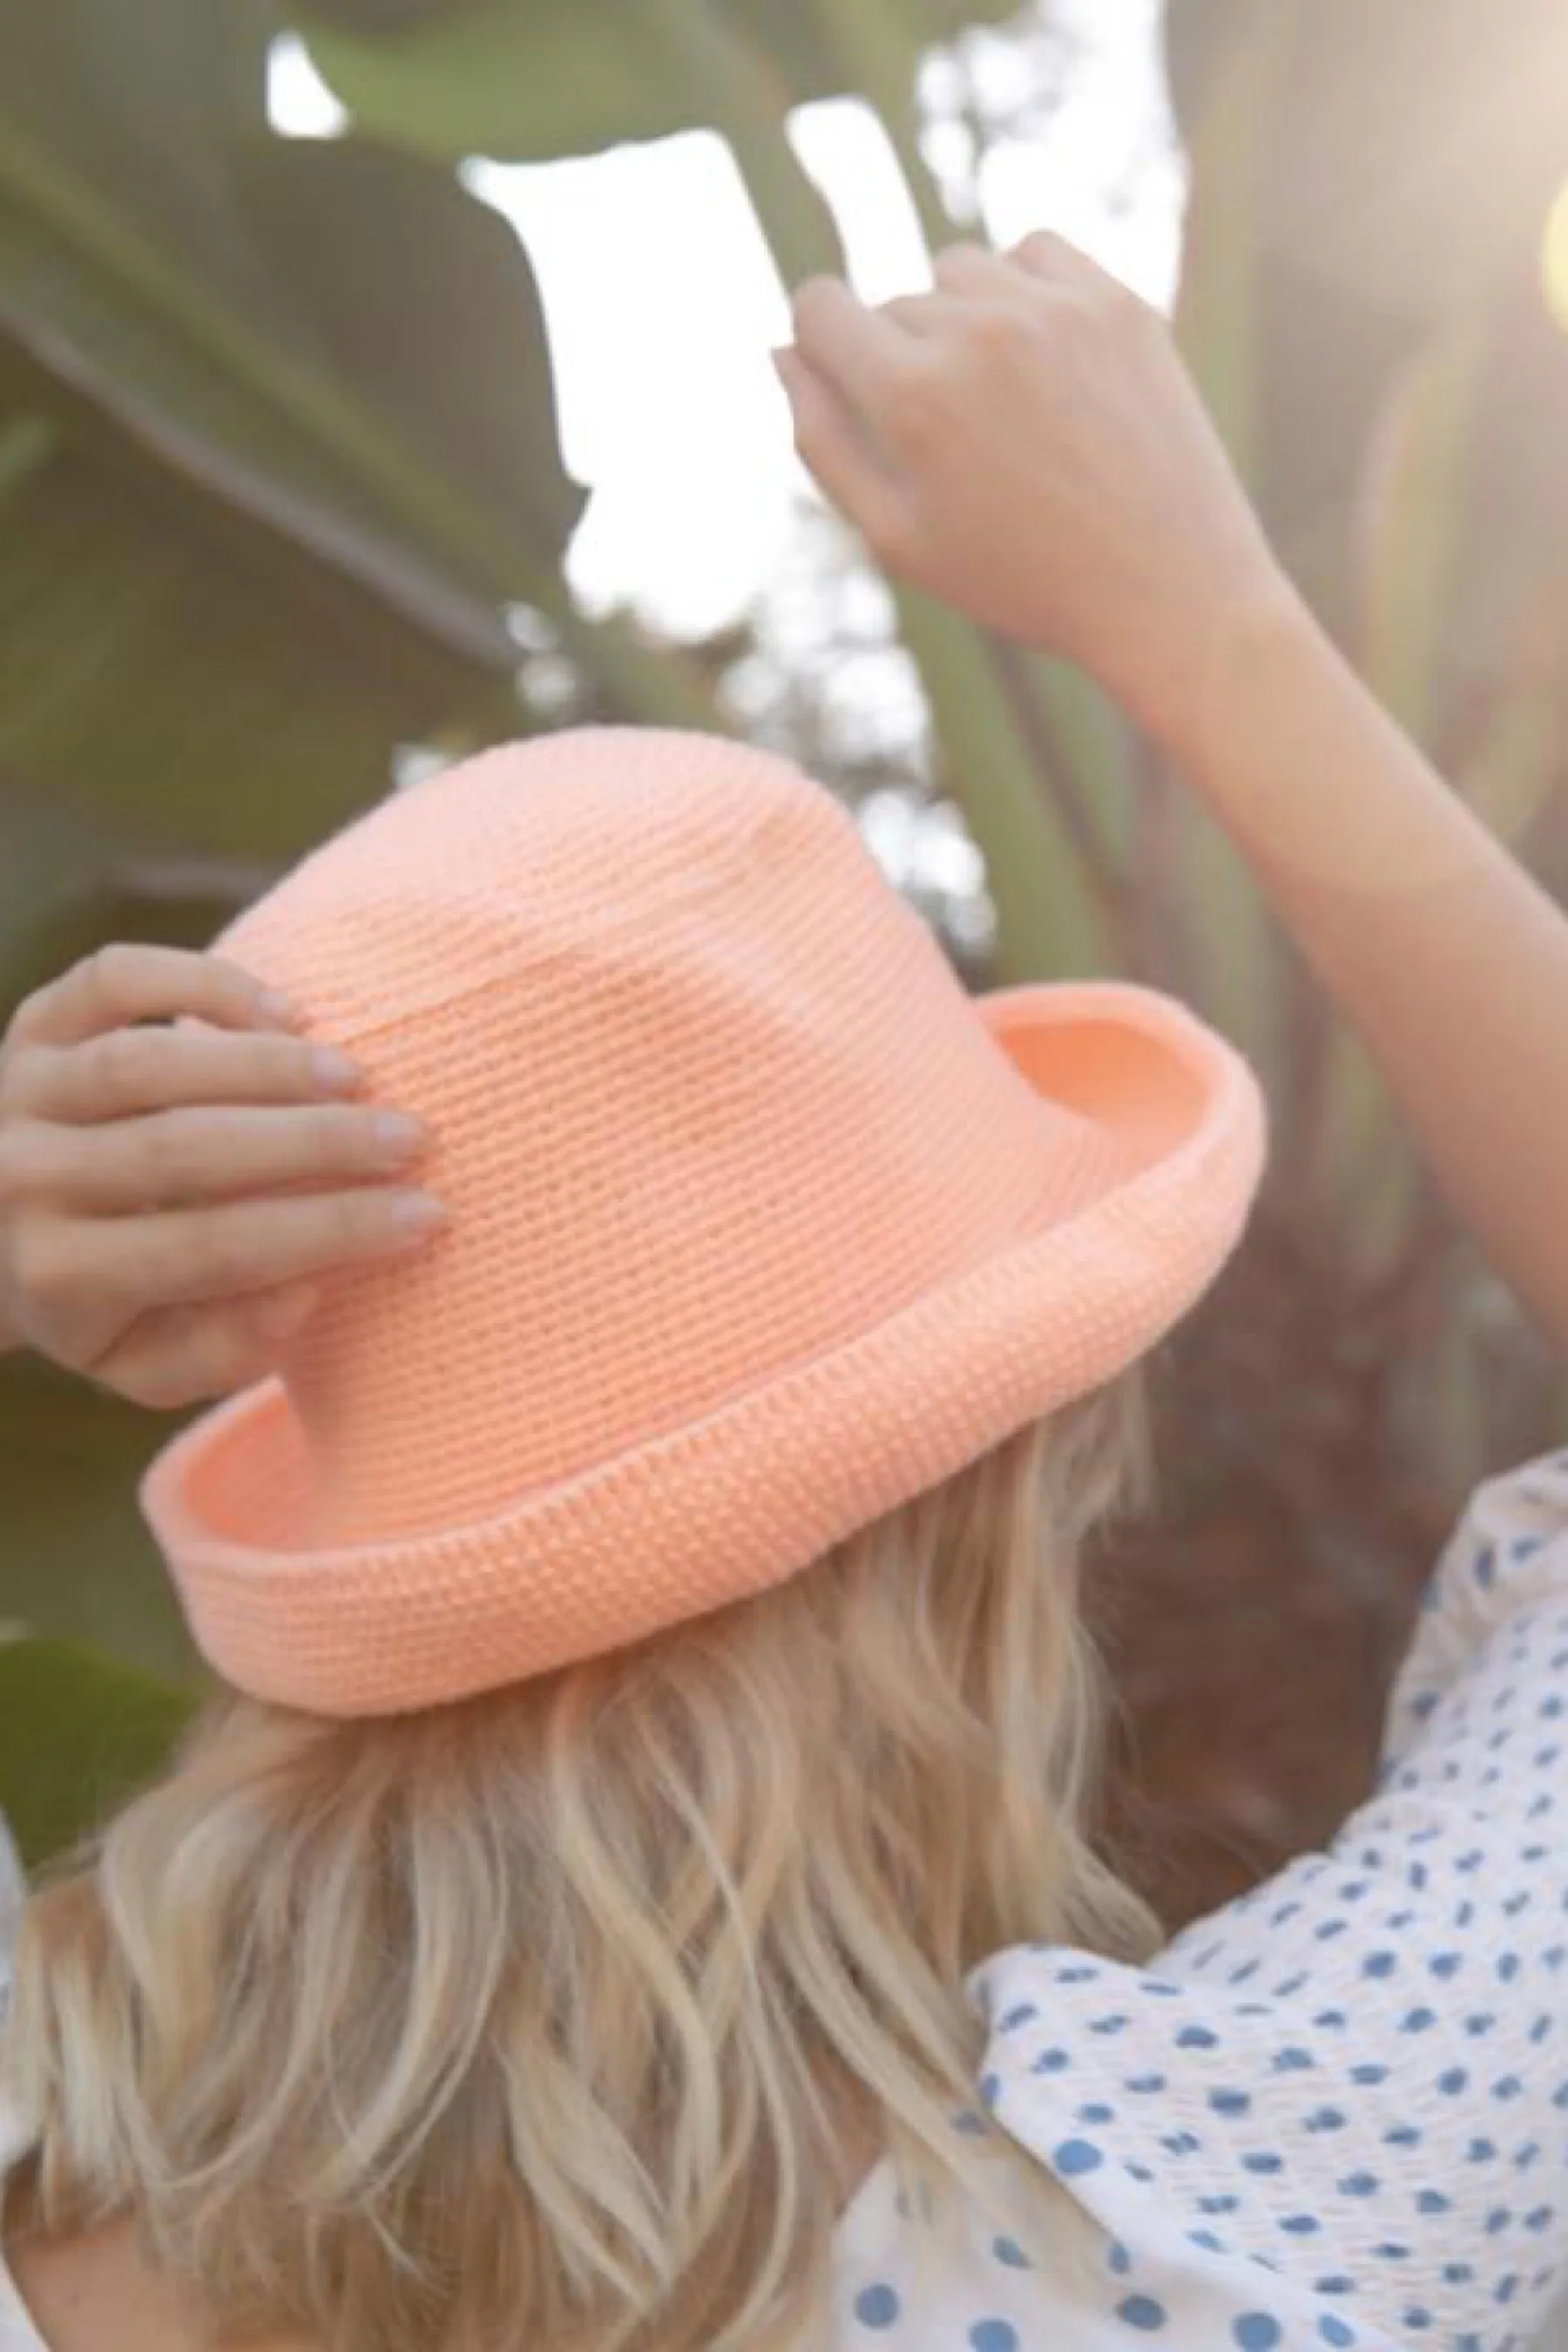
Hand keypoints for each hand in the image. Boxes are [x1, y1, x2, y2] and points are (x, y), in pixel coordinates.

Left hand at [0, 944, 444, 1407]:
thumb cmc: (99, 1301)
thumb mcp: (147, 1362)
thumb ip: (228, 1349)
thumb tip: (308, 1288)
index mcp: (59, 1277)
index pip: (213, 1250)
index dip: (329, 1232)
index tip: (426, 1216)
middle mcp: (24, 1179)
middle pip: (185, 1150)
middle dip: (316, 1144)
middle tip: (413, 1138)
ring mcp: (19, 1090)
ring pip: (150, 1064)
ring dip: (267, 1066)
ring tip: (359, 1079)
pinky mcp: (31, 1023)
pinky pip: (116, 981)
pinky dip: (204, 985)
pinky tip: (287, 1012)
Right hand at [778, 234, 1285, 751]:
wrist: (1170, 591)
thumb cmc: (1021, 579)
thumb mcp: (898, 537)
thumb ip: (823, 442)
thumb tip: (784, 353)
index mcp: (911, 398)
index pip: (819, 306)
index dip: (817, 340)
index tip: (840, 373)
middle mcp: (976, 334)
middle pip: (892, 303)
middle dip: (902, 358)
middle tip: (955, 446)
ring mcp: (1053, 309)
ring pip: (957, 269)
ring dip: (959, 317)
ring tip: (998, 401)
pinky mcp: (1115, 300)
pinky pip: (1032, 251)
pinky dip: (1021, 289)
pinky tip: (1039, 355)